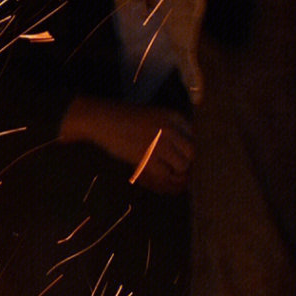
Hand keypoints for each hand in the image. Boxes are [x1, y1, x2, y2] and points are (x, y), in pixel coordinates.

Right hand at [59, 98, 193, 194]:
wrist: (104, 120)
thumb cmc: (124, 117)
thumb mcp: (153, 115)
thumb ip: (169, 128)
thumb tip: (179, 149)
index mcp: (173, 116)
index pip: (192, 135)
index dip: (187, 149)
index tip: (179, 156)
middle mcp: (171, 130)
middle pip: (191, 152)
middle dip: (186, 162)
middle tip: (175, 169)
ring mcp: (162, 145)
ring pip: (182, 165)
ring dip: (176, 172)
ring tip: (166, 174)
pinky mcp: (149, 158)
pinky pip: (165, 174)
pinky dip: (163, 179)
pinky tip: (156, 177)